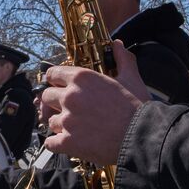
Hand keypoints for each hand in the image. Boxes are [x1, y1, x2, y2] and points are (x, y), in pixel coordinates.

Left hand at [41, 42, 149, 165]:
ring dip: (61, 124)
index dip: (56, 81)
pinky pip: (50, 142)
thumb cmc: (137, 108)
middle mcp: (70, 97)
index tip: (61, 87)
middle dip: (55, 102)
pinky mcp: (68, 142)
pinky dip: (58, 144)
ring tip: (77, 128)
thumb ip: (122, 59)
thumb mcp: (131, 78)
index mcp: (82, 78)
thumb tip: (117, 44)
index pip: (52, 74)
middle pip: (46, 96)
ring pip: (50, 120)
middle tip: (70, 109)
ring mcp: (67, 121)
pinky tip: (70, 143)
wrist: (143, 137)